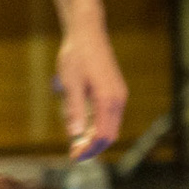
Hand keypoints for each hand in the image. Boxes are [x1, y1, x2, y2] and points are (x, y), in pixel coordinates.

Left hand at [56, 25, 127, 159]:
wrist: (87, 31)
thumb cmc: (77, 54)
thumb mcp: (70, 83)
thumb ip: (74, 110)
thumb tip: (75, 134)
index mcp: (108, 99)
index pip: (102, 135)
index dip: (89, 149)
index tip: (74, 156)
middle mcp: (118, 99)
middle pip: (109, 134)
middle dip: (92, 146)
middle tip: (74, 152)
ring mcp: (118, 95)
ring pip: (110, 126)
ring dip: (94, 136)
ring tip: (76, 139)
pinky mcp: (115, 91)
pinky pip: (109, 116)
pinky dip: (97, 124)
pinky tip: (82, 122)